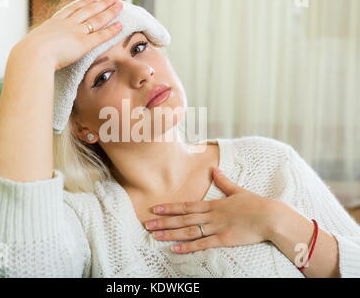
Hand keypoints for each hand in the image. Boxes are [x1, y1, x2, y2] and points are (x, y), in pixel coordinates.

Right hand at [16, 0, 122, 70]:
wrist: (32, 54)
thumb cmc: (29, 54)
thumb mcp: (33, 46)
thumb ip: (38, 47)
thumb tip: (33, 53)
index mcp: (53, 23)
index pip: (72, 10)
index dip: (84, 4)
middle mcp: (66, 24)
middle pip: (87, 10)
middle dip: (101, 4)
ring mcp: (75, 32)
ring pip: (96, 19)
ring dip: (109, 11)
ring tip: (119, 6)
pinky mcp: (83, 44)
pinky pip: (100, 35)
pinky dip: (111, 30)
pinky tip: (120, 26)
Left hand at [144, 167, 279, 252]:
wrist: (270, 217)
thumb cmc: (255, 204)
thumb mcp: (237, 190)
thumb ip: (224, 181)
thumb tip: (214, 169)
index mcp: (213, 204)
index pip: (186, 206)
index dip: (170, 208)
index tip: (155, 209)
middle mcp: (211, 215)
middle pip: (183, 219)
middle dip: (164, 222)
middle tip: (146, 224)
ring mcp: (217, 227)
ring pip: (189, 231)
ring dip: (171, 234)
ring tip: (155, 236)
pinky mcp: (224, 239)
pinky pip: (203, 244)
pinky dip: (188, 247)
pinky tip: (175, 249)